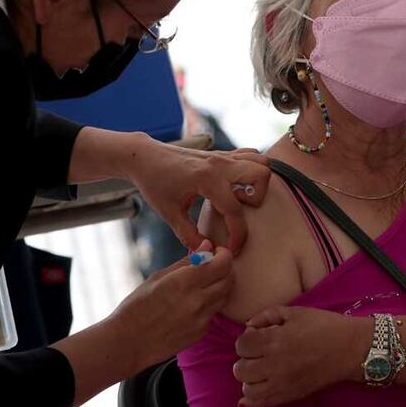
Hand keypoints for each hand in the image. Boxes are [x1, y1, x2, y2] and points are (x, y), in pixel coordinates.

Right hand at [110, 241, 233, 372]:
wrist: (128, 342)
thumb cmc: (137, 306)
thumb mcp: (158, 277)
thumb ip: (186, 262)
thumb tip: (207, 246)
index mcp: (184, 282)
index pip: (223, 263)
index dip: (223, 254)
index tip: (215, 252)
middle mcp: (198, 301)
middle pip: (229, 279)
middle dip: (224, 269)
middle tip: (212, 266)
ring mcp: (201, 319)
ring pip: (225, 296)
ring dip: (219, 286)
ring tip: (201, 284)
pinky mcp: (201, 332)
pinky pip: (214, 312)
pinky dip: (210, 303)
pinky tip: (192, 303)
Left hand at [125, 138, 269, 253]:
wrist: (145, 157)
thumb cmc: (154, 183)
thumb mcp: (169, 213)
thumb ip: (189, 235)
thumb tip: (208, 252)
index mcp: (206, 179)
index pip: (235, 210)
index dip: (237, 236)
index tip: (231, 249)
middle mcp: (219, 164)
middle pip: (261, 175)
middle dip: (257, 199)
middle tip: (238, 211)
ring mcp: (222, 156)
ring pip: (260, 161)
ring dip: (258, 182)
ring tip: (238, 197)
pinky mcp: (221, 154)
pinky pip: (250, 156)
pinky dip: (251, 171)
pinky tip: (234, 187)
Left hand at [233, 306, 369, 406]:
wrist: (350, 349)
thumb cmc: (323, 326)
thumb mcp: (294, 312)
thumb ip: (266, 316)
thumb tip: (248, 327)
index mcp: (273, 340)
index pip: (241, 345)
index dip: (247, 339)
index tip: (258, 336)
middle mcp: (274, 364)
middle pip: (240, 368)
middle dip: (245, 359)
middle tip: (259, 353)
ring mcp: (282, 383)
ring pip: (247, 387)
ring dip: (250, 378)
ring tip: (261, 369)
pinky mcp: (291, 395)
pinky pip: (261, 403)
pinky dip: (252, 399)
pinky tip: (255, 388)